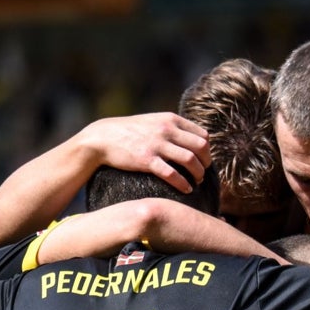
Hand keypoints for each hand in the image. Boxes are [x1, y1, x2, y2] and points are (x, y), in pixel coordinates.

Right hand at [79, 113, 211, 194]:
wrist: (102, 138)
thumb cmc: (129, 132)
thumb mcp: (152, 121)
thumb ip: (171, 127)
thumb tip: (191, 139)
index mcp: (170, 119)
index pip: (202, 135)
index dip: (207, 150)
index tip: (204, 161)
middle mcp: (166, 129)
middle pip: (201, 147)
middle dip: (206, 163)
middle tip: (203, 173)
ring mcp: (157, 144)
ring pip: (191, 160)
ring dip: (198, 174)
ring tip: (197, 182)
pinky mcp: (146, 160)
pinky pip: (172, 174)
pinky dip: (183, 184)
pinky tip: (186, 190)